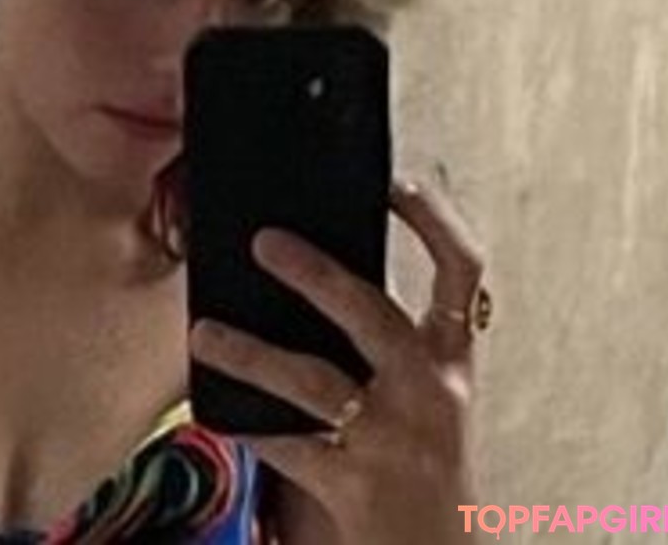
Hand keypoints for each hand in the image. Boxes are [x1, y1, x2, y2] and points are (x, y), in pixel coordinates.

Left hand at [189, 173, 488, 544]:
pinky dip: (248, 424)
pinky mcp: (358, 488)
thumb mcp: (424, 392)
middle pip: (373, 315)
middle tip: (263, 242)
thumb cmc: (422, 460)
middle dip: (316, 274)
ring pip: (314, 382)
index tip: (394, 180)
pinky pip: (289, 445)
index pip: (463, 273)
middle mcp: (434, 393)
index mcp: (453, 359)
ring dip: (251, 353)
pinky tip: (215, 409)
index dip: (435, 220)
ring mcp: (396, 441)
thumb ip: (388, 337)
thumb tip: (318, 264)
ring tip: (204, 331)